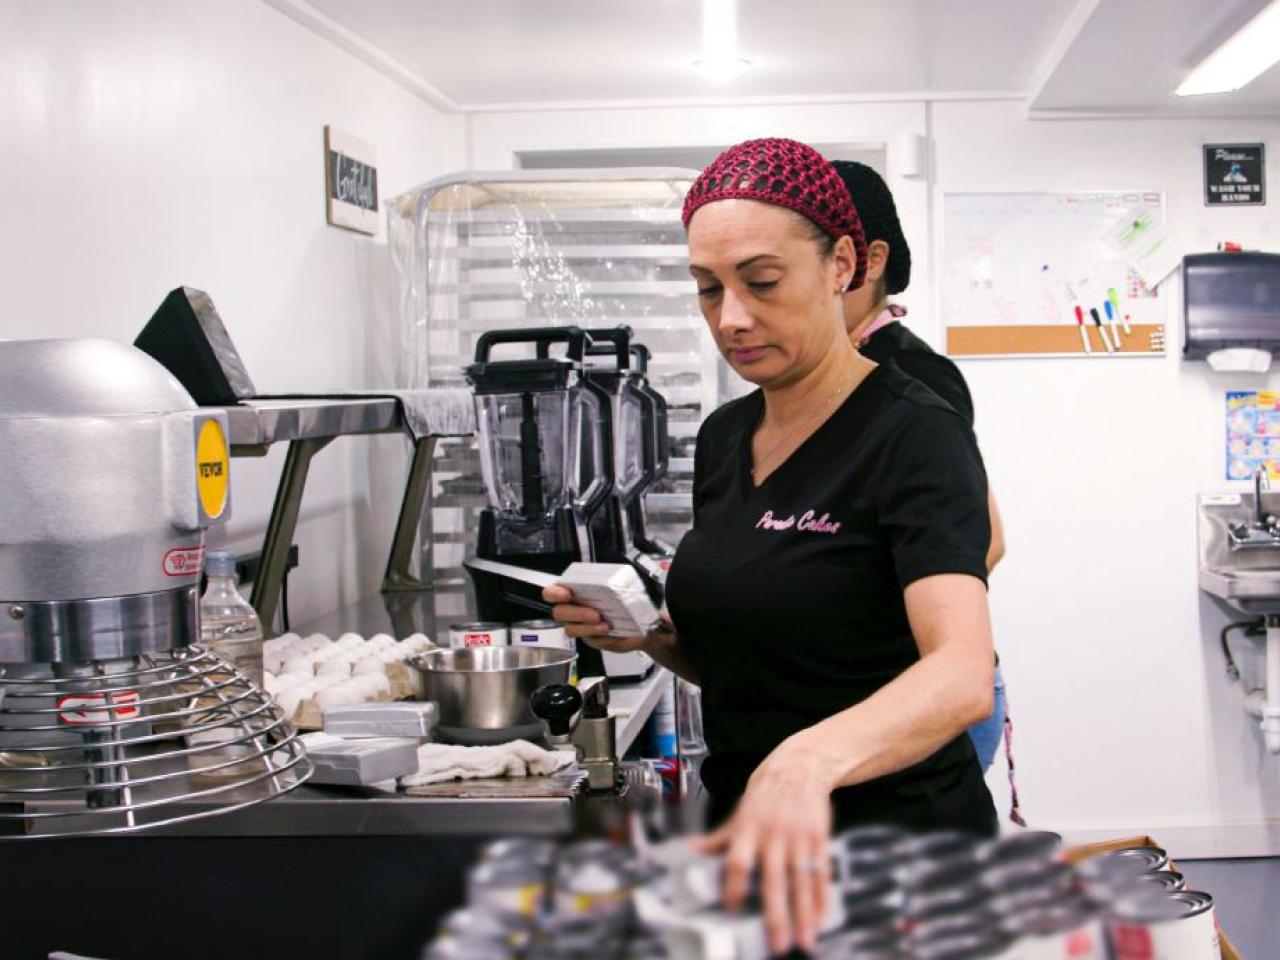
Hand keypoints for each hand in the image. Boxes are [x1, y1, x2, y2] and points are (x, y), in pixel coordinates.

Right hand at [541, 584, 649, 653]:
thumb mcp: (621, 588)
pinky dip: (601, 637)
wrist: (641, 625)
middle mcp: (574, 609)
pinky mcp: (590, 639)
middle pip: (559, 613)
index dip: (554, 593)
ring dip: (587, 628)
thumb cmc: (627, 603)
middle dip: (576, 613)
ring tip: (605, 626)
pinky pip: (589, 640)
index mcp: (576, 592)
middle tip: (595, 614)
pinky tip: (612, 634)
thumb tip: (618, 578)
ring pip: (571, 629)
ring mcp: (580, 626)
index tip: (566, 594)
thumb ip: (613, 583)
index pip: (553, 592)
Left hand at [693, 736, 835, 954]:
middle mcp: (773, 835)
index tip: (732, 911)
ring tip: (804, 941)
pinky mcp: (819, 838)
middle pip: (774, 880)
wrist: (799, 768)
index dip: (733, 887)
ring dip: (804, 914)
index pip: (737, 862)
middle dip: (777, 915)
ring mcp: (798, 838)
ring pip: (802, 882)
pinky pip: (821, 873)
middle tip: (778, 945)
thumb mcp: (739, 814)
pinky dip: (822, 898)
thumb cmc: (764, 795)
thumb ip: (718, 838)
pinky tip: (820, 919)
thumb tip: (690, 849)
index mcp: (748, 829)